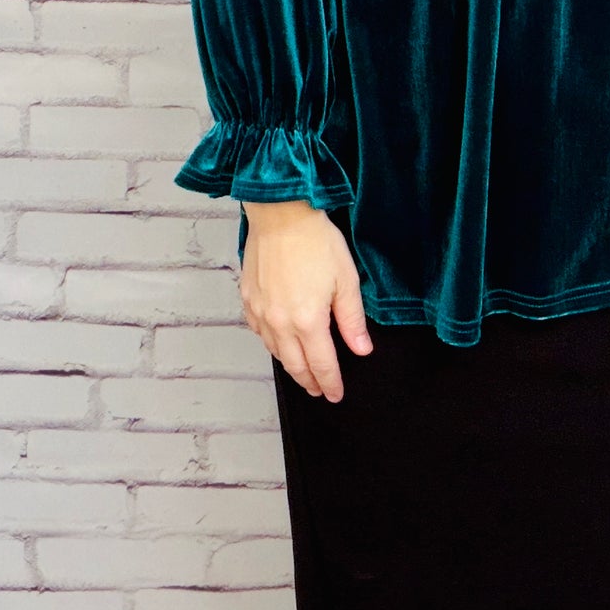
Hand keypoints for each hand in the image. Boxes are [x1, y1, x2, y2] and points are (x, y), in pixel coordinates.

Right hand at [239, 200, 372, 400]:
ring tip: (302, 371)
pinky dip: (272, 343)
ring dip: (291, 365)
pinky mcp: (248, 300)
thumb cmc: (315, 242)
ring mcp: (261, 312)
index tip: (335, 394)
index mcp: (308, 321)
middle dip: (310, 381)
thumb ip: (352, 320)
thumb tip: (361, 349)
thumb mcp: (346, 280)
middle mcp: (280, 323)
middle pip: (296, 365)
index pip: (321, 364)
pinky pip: (259, 332)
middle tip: (319, 390)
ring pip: (275, 351)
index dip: (330, 382)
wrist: (280, 215)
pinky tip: (279, 342)